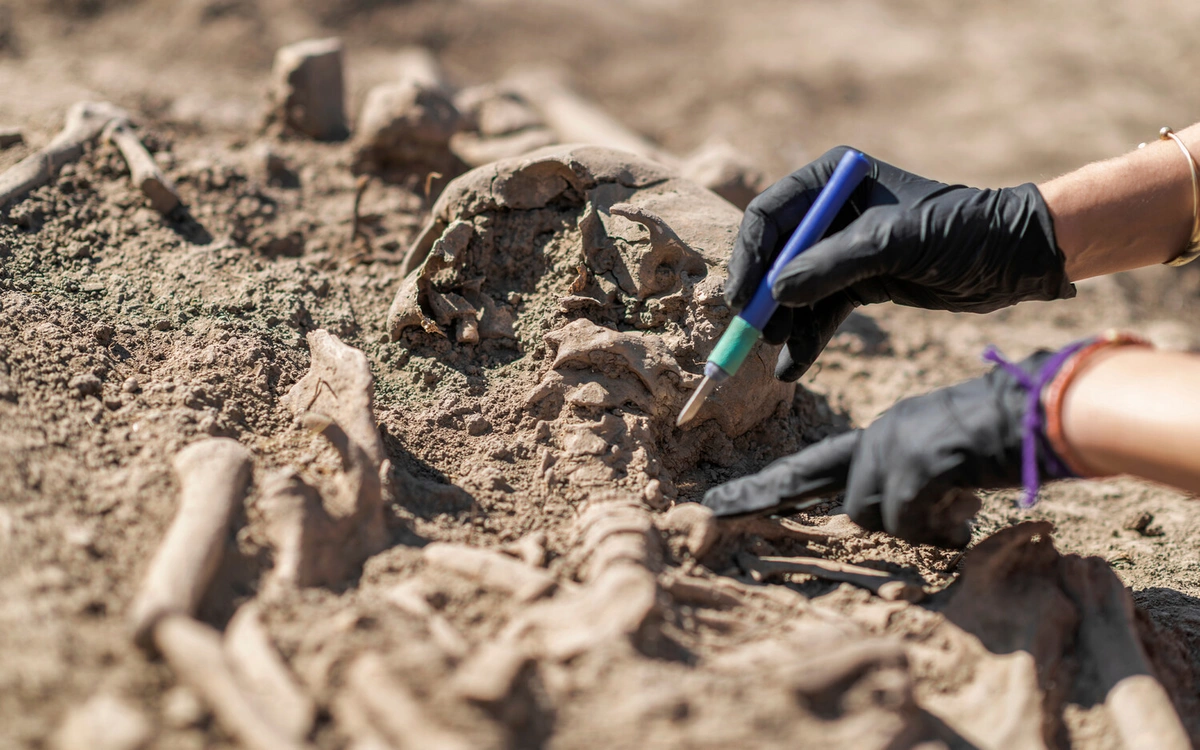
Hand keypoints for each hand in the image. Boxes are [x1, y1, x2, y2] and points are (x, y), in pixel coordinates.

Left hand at [703, 350, 1065, 546]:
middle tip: (711, 510)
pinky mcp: (915, 463)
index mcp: (885, 432)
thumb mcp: (948, 461)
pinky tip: (967, 514)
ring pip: (870, 515)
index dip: (771, 488)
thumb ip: (913, 487)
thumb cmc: (1011, 435)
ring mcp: (894, 446)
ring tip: (957, 506)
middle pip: (813, 480)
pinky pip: (905, 520)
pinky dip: (938, 530)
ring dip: (913, 526)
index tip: (726, 502)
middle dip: (760, 498)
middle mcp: (880, 434)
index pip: (813, 465)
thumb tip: (898, 518)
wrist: (1049, 408)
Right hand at [726, 146, 1074, 379]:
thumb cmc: (961, 232)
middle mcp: (832, 212)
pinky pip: (820, 312)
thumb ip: (831, 266)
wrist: (1016, 259)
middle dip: (763, 295)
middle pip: (775, 255)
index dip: (750, 256)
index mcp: (834, 180)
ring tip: (776, 352)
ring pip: (795, 289)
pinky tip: (792, 367)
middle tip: (752, 332)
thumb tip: (776, 294)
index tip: (742, 297)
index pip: (771, 215)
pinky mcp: (860, 282)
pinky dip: (807, 339)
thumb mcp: (893, 244)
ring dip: (783, 322)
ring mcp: (844, 249)